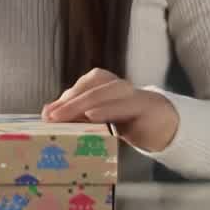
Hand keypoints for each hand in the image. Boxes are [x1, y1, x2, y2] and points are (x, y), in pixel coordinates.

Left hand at [41, 68, 179, 152]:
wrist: (164, 125)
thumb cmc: (127, 120)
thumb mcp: (101, 118)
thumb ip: (78, 114)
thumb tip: (47, 112)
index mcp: (106, 84)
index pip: (83, 86)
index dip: (63, 98)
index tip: (46, 114)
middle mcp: (118, 85)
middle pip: (91, 88)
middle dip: (68, 102)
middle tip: (50, 117)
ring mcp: (132, 94)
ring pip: (104, 93)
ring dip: (82, 103)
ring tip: (63, 116)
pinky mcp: (144, 106)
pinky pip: (123, 105)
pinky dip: (106, 109)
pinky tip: (91, 115)